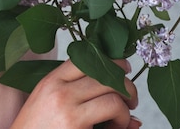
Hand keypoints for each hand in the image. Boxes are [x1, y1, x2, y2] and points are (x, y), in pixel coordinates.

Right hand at [10, 59, 138, 128]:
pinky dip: (122, 122)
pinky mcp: (75, 126)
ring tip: (121, 120)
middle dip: (125, 85)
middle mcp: (59, 90)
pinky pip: (112, 114)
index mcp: (51, 80)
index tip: (123, 70)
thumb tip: (123, 105)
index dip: (110, 61)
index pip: (85, 57)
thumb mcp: (49, 106)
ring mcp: (67, 109)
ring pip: (112, 94)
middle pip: (103, 72)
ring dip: (125, 107)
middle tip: (130, 101)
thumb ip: (79, 96)